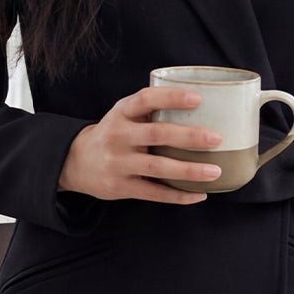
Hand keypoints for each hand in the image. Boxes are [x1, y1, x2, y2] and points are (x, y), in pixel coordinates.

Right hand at [58, 86, 223, 204]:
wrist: (76, 162)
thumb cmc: (114, 133)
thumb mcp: (124, 114)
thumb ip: (151, 110)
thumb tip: (203, 106)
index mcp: (121, 112)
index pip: (146, 99)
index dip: (171, 97)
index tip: (198, 98)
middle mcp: (118, 135)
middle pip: (157, 134)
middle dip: (189, 137)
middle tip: (217, 139)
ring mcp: (118, 163)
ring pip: (157, 167)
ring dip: (188, 170)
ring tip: (215, 171)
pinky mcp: (121, 186)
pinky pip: (154, 192)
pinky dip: (178, 195)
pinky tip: (200, 194)